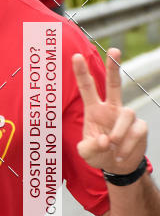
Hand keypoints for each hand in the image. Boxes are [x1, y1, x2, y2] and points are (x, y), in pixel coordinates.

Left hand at [72, 47, 147, 174]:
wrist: (118, 166)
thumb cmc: (99, 154)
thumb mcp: (87, 153)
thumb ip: (90, 147)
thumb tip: (105, 140)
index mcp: (94, 110)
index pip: (87, 88)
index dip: (82, 73)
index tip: (76, 56)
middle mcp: (111, 108)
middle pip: (114, 83)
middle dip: (114, 66)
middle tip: (115, 49)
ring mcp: (126, 116)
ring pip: (127, 114)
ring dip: (118, 132)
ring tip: (111, 146)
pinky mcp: (140, 126)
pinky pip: (136, 131)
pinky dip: (127, 145)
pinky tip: (120, 154)